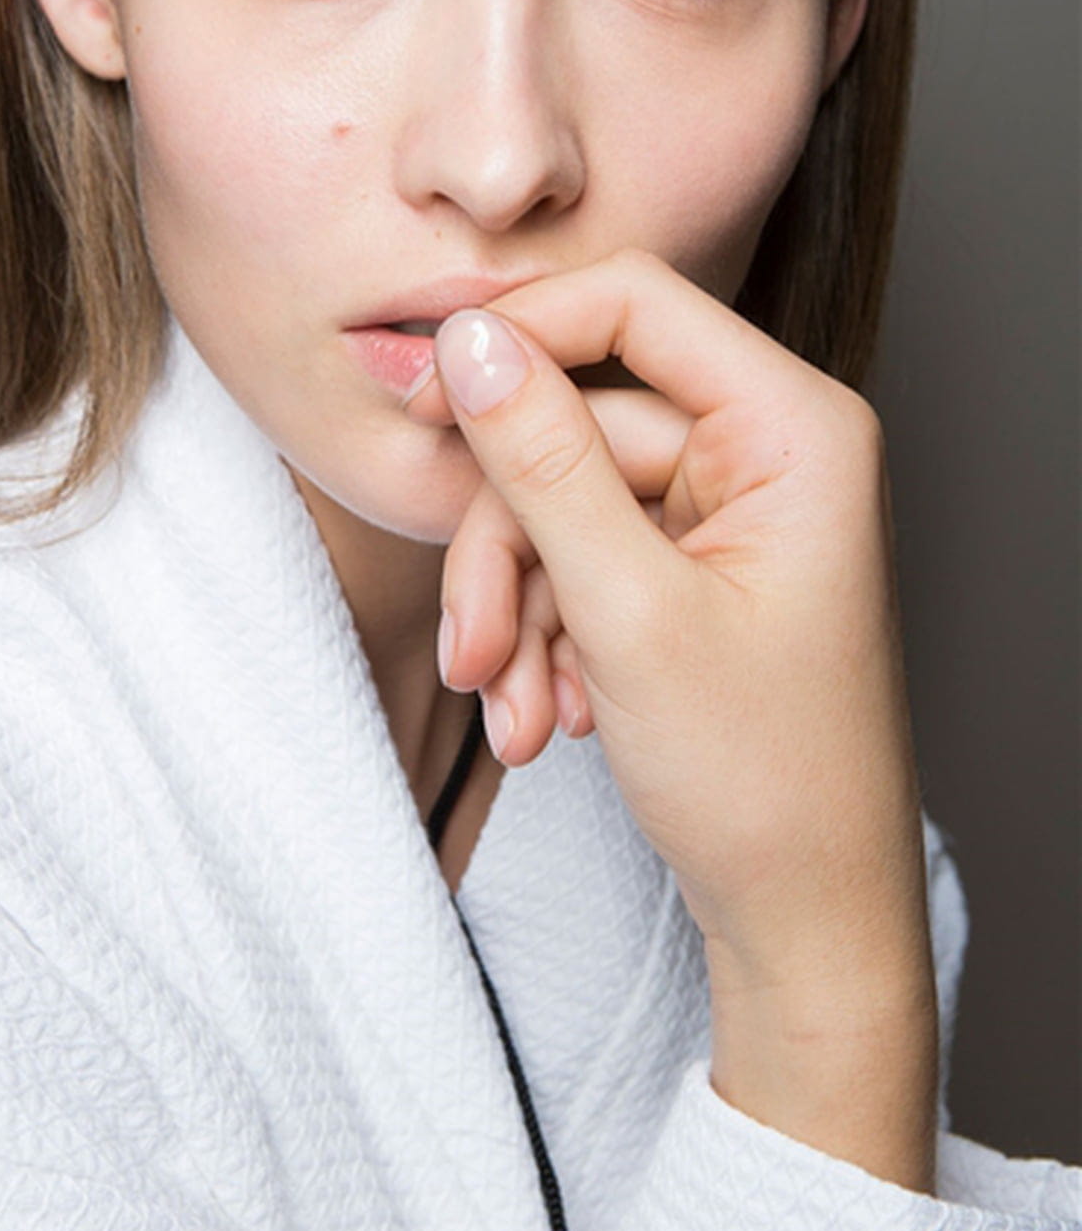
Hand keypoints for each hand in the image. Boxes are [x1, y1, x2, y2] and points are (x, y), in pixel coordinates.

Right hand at [408, 247, 937, 1185]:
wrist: (805, 925)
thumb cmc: (766, 782)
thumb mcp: (630, 612)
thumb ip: (544, 464)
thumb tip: (474, 342)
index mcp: (793, 429)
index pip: (633, 305)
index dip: (520, 337)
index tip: (425, 401)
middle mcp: (766, 452)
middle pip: (577, 428)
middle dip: (509, 551)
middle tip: (471, 653)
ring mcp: (728, 513)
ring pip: (564, 503)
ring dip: (520, 611)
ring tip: (520, 717)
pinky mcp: (692, 568)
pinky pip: (581, 559)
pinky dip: (548, 637)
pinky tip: (553, 722)